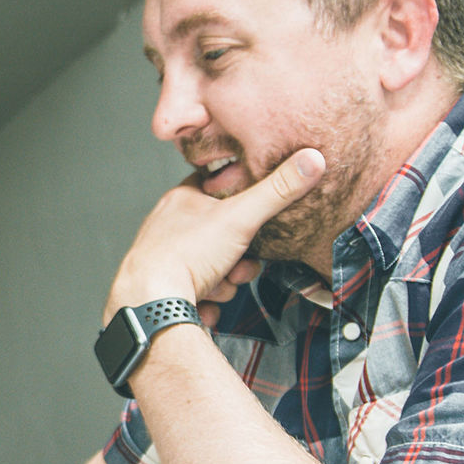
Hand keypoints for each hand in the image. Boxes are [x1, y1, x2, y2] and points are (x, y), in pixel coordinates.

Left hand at [105, 148, 325, 324]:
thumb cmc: (186, 255)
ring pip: (212, 268)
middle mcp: (168, 227)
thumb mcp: (241, 217)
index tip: (251, 219)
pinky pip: (196, 294)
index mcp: (182, 200)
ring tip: (215, 286)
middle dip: (238, 258)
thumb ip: (277, 191)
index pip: (217, 188)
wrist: (152, 303)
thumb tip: (311, 160)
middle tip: (238, 265)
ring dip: (223, 283)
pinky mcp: (162, 289)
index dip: (241, 204)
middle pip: (220, 237)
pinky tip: (202, 303)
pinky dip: (205, 302)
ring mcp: (163, 259)